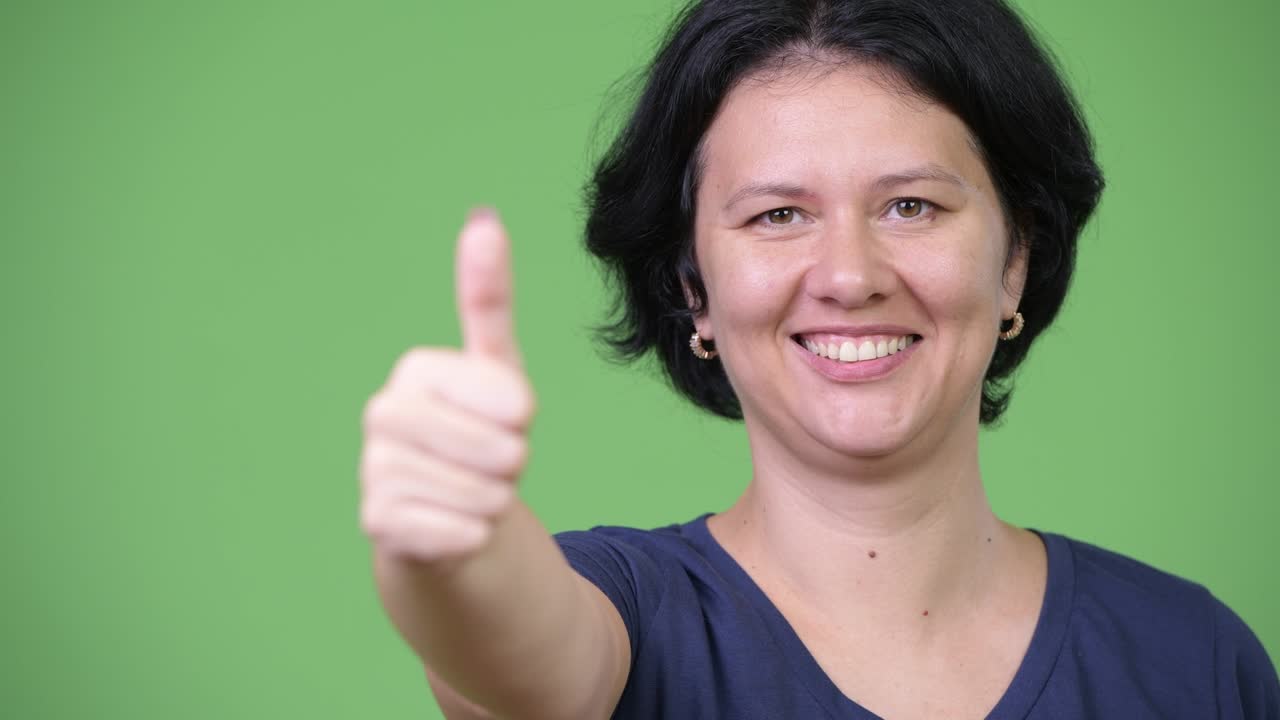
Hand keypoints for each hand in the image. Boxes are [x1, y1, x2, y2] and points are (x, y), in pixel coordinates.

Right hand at [359, 208, 534, 562]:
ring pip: (483, 495)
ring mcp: (374, 470)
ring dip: (493, 502)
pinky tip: (453, 527)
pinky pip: (459, 534)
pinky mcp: (377, 524)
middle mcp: (382, 413)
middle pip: (499, 450)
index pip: (512, 401)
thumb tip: (483, 217)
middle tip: (488, 464)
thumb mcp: (497, 370)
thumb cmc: (479, 436)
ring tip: (471, 493)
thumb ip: (488, 298)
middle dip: (511, 466)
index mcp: (415, 369)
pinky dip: (473, 536)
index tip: (504, 421)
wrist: (447, 517)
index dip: (523, 421)